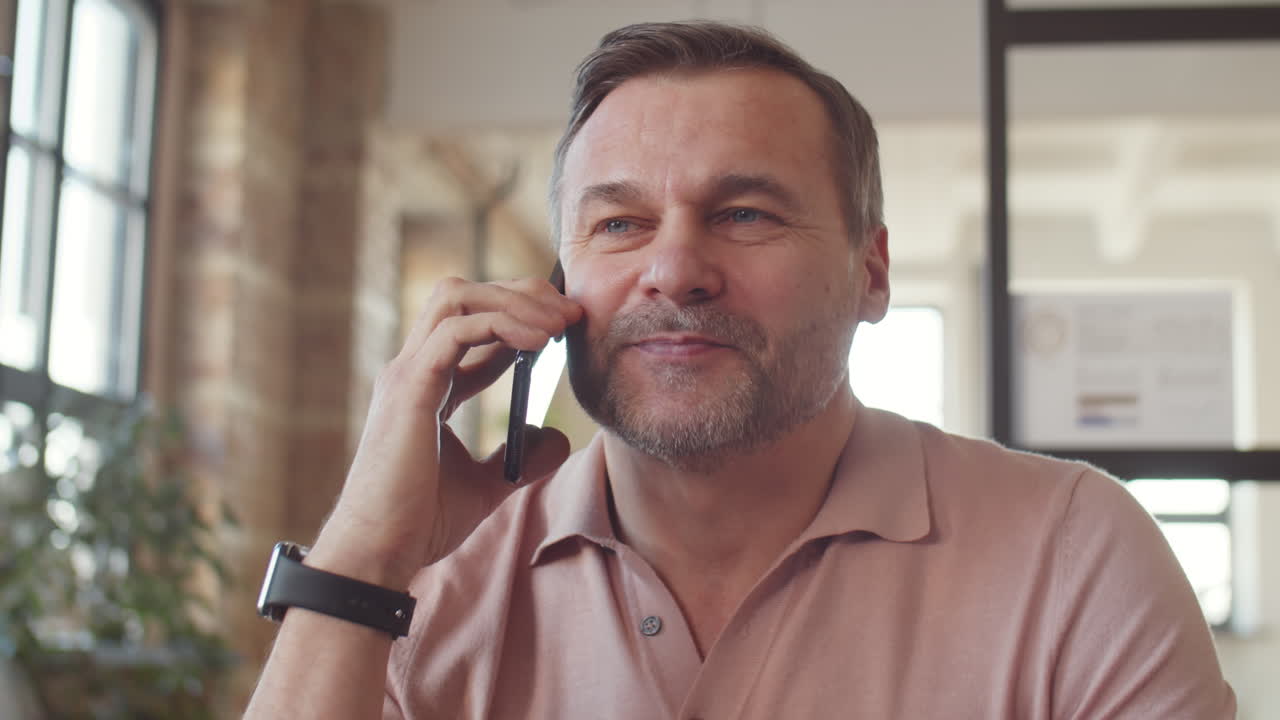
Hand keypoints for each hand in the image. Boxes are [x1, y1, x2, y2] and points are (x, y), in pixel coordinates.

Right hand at [306, 276, 581, 588]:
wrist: (381, 551)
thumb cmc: (420, 523)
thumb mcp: (488, 486)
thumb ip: (520, 457)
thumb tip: (555, 435)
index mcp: (427, 385)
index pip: (472, 325)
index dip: (520, 316)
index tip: (566, 327)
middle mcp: (413, 368)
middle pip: (464, 295)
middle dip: (520, 293)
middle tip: (569, 312)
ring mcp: (407, 373)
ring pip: (457, 298)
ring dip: (514, 301)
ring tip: (558, 323)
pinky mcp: (410, 387)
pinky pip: (457, 330)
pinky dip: (501, 324)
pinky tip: (538, 344)